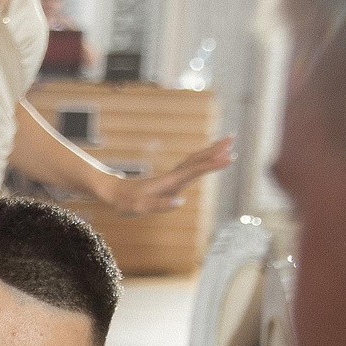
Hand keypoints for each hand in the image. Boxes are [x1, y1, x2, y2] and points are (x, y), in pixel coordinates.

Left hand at [102, 137, 234, 214]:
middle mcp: (173, 176)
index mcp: (169, 182)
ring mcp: (172, 177)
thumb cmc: (126, 202)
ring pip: (195, 160)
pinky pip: (190, 166)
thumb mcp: (140, 207)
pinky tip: (208, 160)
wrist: (113, 192)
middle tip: (233, 138)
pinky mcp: (170, 179)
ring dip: (211, 152)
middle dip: (215, 149)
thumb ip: (160, 205)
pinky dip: (202, 160)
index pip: (194, 170)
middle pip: (197, 159)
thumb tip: (181, 202)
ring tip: (227, 144)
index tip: (228, 157)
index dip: (211, 164)